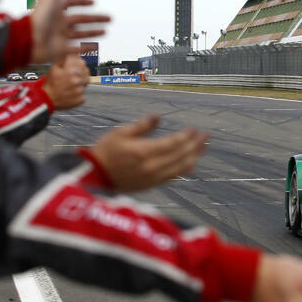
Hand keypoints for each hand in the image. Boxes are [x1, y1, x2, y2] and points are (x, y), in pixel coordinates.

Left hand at [30, 0, 110, 63]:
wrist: (30, 40)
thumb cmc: (37, 19)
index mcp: (56, 10)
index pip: (72, 3)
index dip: (82, 1)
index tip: (92, 2)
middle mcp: (59, 23)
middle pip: (81, 19)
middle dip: (95, 18)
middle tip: (107, 17)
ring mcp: (60, 36)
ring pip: (81, 33)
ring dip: (93, 31)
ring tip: (105, 30)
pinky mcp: (61, 49)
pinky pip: (75, 48)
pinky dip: (85, 48)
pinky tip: (93, 46)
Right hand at [41, 55, 88, 109]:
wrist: (48, 99)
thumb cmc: (51, 82)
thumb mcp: (54, 67)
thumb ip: (65, 57)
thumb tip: (73, 50)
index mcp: (71, 71)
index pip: (81, 62)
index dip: (77, 63)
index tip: (72, 66)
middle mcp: (76, 81)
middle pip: (85, 71)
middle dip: (80, 72)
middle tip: (71, 76)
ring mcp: (79, 91)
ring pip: (85, 82)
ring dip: (79, 82)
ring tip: (69, 85)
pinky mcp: (81, 99)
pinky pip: (83, 92)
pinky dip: (78, 92)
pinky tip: (70, 92)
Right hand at [89, 115, 207, 191]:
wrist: (95, 177)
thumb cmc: (105, 151)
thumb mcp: (120, 133)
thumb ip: (142, 125)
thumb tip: (158, 117)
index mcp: (144, 152)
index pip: (173, 143)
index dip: (187, 136)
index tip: (195, 129)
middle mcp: (152, 166)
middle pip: (181, 155)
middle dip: (195, 145)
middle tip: (206, 136)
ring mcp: (153, 177)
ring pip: (180, 167)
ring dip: (194, 156)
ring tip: (203, 147)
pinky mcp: (151, 185)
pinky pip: (173, 177)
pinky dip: (184, 169)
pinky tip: (191, 163)